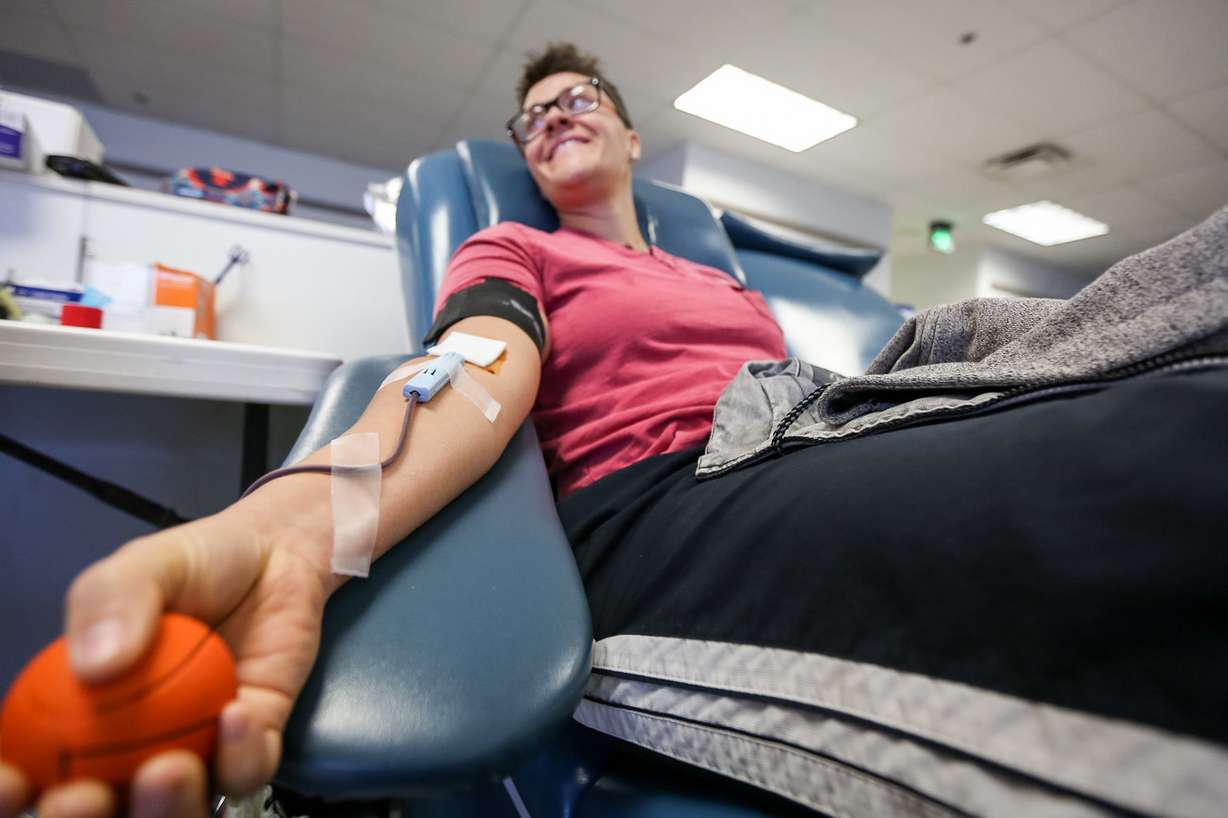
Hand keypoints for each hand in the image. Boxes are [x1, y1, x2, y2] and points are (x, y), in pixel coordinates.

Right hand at [0, 510, 332, 817]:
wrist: (279, 552)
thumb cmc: (199, 564)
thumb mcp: (142, 567)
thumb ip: (111, 600)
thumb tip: (93, 665)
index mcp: (83, 709)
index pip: (32, 765)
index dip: (13, 789)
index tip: (14, 784)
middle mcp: (132, 744)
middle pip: (99, 810)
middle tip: (88, 796)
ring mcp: (194, 750)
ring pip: (173, 811)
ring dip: (165, 808)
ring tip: (169, 768)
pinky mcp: (253, 745)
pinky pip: (243, 775)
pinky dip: (239, 757)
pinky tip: (236, 715)